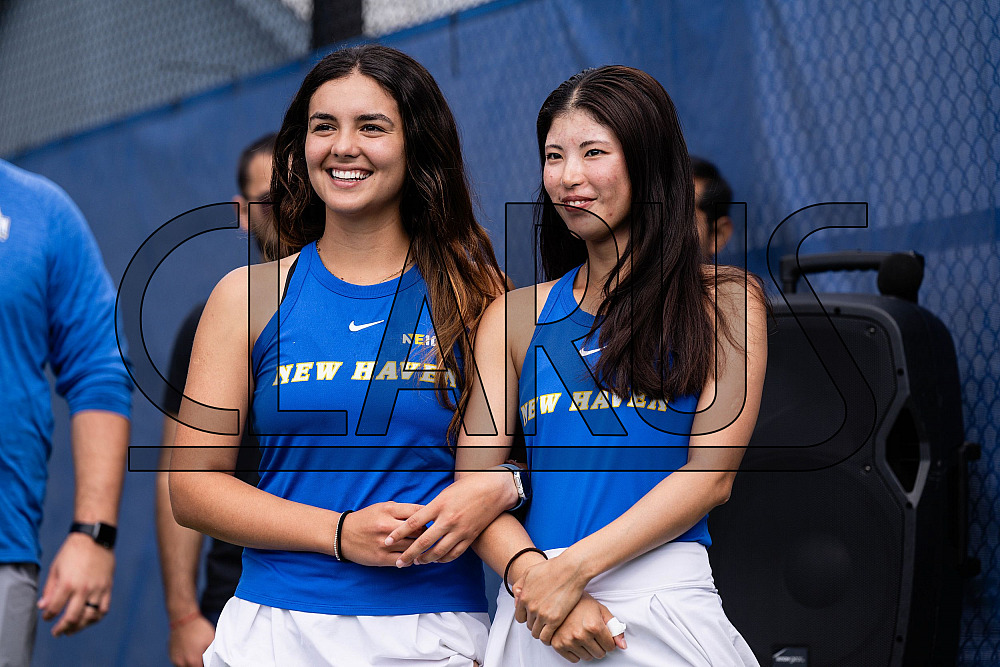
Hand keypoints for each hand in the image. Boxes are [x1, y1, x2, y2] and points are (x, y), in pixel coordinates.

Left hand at [38, 532, 114, 635]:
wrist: (95, 538)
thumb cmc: (72, 552)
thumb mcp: (56, 569)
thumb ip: (50, 589)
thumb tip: (43, 606)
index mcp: (67, 583)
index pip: (54, 608)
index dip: (48, 616)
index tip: (47, 617)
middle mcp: (83, 589)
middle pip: (72, 617)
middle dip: (62, 628)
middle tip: (57, 632)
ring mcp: (97, 589)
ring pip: (89, 616)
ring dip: (79, 627)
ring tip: (72, 630)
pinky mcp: (108, 587)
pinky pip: (104, 608)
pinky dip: (96, 617)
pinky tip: (89, 619)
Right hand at [168, 613, 214, 666]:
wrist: (184, 618)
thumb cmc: (197, 627)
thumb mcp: (211, 640)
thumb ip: (211, 654)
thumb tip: (212, 659)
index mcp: (193, 660)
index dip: (205, 665)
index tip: (206, 662)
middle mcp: (182, 662)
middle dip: (197, 665)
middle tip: (201, 658)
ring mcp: (175, 659)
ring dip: (189, 664)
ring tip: (194, 654)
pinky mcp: (171, 654)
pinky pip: (177, 662)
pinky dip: (183, 660)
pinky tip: (188, 652)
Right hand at [339, 502, 426, 566]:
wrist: (342, 535)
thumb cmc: (366, 519)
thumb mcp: (382, 507)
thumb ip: (402, 510)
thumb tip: (425, 515)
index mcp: (388, 510)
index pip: (418, 512)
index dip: (428, 517)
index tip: (431, 521)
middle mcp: (386, 525)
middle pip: (419, 530)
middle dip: (426, 533)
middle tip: (427, 535)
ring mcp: (384, 543)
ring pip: (413, 547)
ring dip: (420, 548)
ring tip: (422, 547)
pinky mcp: (381, 558)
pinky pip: (404, 561)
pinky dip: (410, 559)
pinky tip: (411, 557)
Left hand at [385, 472, 515, 567]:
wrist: (493, 489)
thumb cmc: (467, 488)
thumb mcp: (444, 494)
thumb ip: (431, 508)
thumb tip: (417, 522)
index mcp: (439, 505)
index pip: (414, 522)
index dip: (399, 533)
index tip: (388, 540)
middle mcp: (448, 519)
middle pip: (424, 542)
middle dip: (409, 554)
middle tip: (399, 562)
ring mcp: (460, 530)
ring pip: (438, 552)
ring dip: (426, 559)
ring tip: (417, 562)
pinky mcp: (470, 537)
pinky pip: (454, 553)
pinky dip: (444, 559)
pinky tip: (437, 560)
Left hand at [513, 552, 589, 645]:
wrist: (570, 569)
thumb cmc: (553, 568)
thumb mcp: (530, 572)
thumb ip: (520, 586)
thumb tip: (516, 598)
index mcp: (524, 597)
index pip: (519, 617)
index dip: (527, 617)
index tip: (534, 616)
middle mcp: (531, 607)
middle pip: (529, 625)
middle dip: (536, 623)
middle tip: (544, 621)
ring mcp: (542, 614)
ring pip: (537, 633)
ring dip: (542, 632)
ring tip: (549, 628)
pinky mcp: (555, 620)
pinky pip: (546, 637)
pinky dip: (548, 638)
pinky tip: (554, 633)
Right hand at [549, 593, 626, 662]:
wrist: (559, 598)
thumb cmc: (581, 602)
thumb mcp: (601, 610)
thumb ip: (614, 627)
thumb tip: (623, 645)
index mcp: (594, 625)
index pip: (610, 646)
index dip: (608, 640)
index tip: (603, 634)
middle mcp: (581, 635)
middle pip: (600, 654)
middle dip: (599, 645)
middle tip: (592, 634)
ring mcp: (568, 641)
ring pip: (587, 658)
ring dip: (588, 650)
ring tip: (583, 635)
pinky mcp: (558, 645)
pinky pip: (574, 659)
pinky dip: (576, 652)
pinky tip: (575, 640)